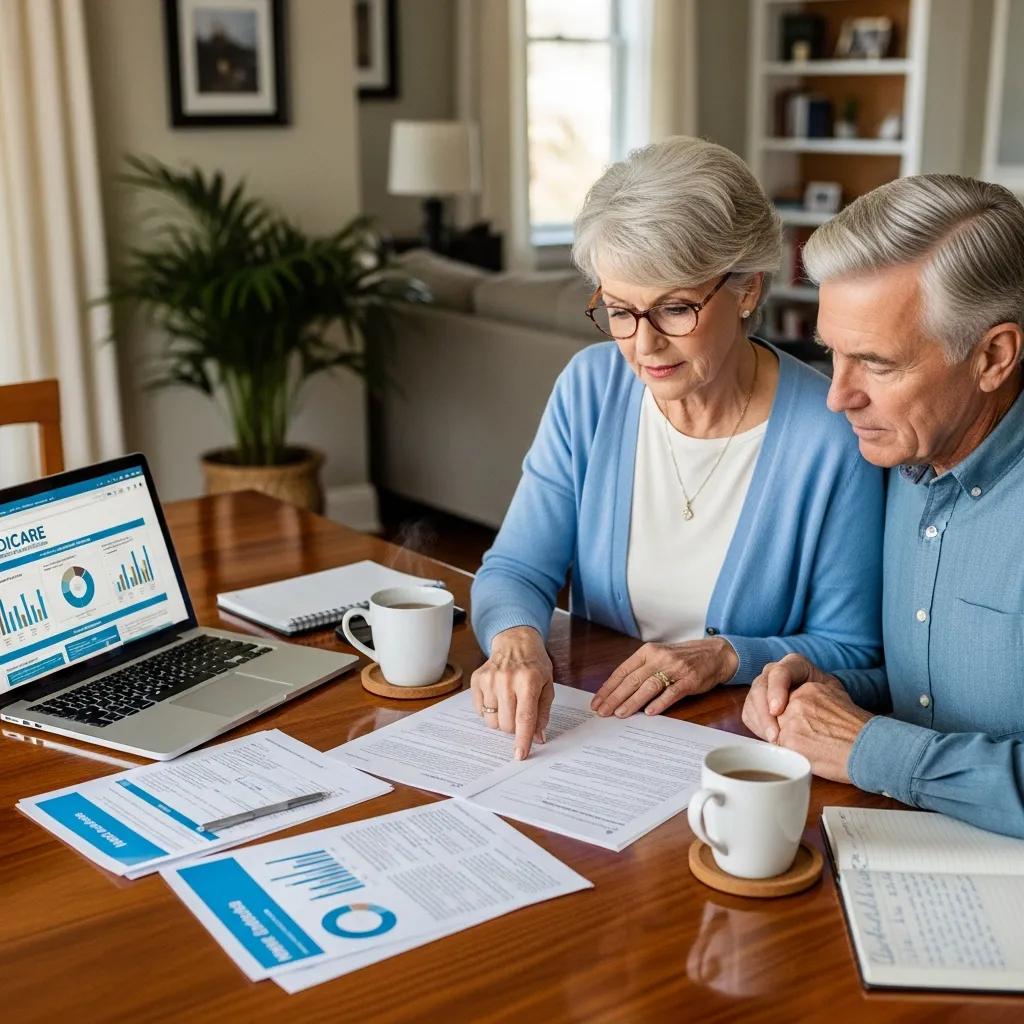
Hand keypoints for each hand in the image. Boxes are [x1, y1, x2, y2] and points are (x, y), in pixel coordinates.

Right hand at [470, 626, 552, 760]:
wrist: (515, 642)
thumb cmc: (534, 665)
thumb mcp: (547, 685)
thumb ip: (543, 713)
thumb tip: (538, 738)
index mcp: (528, 681)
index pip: (524, 718)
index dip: (522, 739)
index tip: (520, 755)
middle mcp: (507, 680)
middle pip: (506, 723)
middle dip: (514, 728)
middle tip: (519, 715)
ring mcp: (489, 679)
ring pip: (492, 720)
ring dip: (501, 720)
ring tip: (509, 705)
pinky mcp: (477, 680)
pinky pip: (480, 711)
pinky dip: (489, 711)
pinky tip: (498, 698)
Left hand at [591, 638, 738, 717]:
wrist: (714, 654)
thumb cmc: (682, 658)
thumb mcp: (658, 657)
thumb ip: (640, 670)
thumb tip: (617, 691)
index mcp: (647, 651)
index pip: (623, 671)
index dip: (609, 687)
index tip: (597, 701)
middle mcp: (659, 657)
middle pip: (632, 680)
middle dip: (615, 697)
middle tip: (603, 712)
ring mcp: (675, 668)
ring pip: (648, 686)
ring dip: (633, 702)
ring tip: (620, 714)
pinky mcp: (690, 679)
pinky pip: (672, 692)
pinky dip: (660, 702)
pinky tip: (649, 712)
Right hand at [742, 653, 835, 742]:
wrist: (831, 714)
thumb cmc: (836, 703)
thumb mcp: (834, 696)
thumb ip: (823, 698)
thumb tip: (814, 716)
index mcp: (795, 664)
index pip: (780, 672)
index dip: (777, 690)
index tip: (778, 711)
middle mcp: (775, 671)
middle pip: (761, 686)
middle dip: (765, 712)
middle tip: (774, 735)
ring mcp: (765, 686)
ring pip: (751, 700)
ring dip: (760, 722)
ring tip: (774, 741)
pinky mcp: (758, 703)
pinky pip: (749, 712)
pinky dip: (757, 726)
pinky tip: (770, 738)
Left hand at [775, 679, 873, 782]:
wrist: (871, 748)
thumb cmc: (859, 730)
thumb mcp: (837, 700)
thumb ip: (815, 701)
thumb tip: (800, 711)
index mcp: (809, 688)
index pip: (787, 702)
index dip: (794, 719)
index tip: (809, 729)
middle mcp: (798, 699)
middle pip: (779, 717)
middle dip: (788, 730)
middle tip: (812, 740)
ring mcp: (791, 718)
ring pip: (777, 732)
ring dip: (790, 742)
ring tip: (814, 748)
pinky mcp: (789, 739)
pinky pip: (780, 748)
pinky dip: (791, 755)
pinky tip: (811, 756)